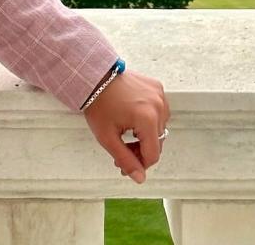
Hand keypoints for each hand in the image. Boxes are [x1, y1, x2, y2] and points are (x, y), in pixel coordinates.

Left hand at [82, 68, 168, 184]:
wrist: (95, 76)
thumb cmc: (99, 103)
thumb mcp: (108, 138)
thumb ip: (126, 160)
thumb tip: (140, 178)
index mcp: (147, 119)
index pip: (153, 155)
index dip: (139, 164)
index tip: (124, 163)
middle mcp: (158, 106)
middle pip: (157, 142)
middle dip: (140, 150)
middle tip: (122, 148)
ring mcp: (159, 95)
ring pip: (159, 128)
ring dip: (146, 135)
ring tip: (127, 133)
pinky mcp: (157, 87)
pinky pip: (159, 111)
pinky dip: (149, 119)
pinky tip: (134, 118)